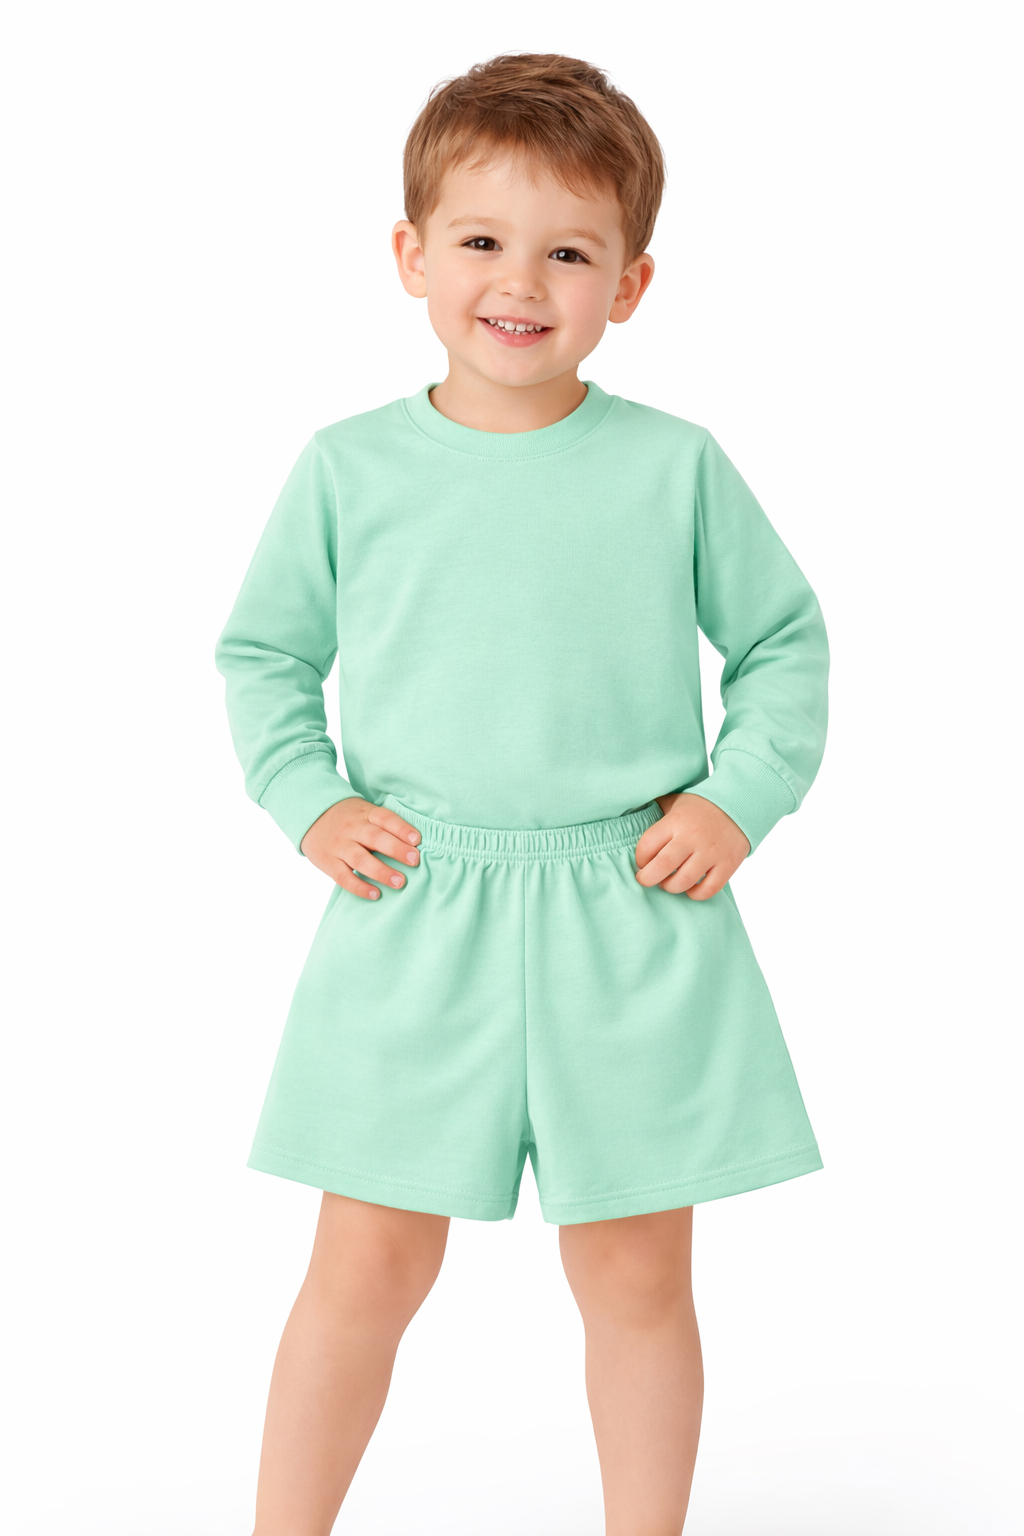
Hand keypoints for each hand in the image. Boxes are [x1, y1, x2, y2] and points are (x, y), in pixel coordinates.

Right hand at [300, 797, 421, 899]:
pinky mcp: (328, 862)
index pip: (385, 818)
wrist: (311, 815)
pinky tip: (375, 894)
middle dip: (396, 850)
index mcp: (365, 814)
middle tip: (414, 861)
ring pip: (360, 859)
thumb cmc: (349, 817)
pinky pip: (343, 877)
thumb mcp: (365, 811)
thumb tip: (415, 843)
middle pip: (375, 838)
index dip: (401, 828)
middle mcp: (352, 828)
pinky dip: (359, 887)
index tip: (417, 840)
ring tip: (400, 882)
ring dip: (381, 871)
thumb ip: (384, 824)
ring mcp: (339, 845)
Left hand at [634, 792, 749, 900]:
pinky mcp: (728, 865)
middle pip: (662, 867)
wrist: (739, 804)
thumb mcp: (674, 801)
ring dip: (670, 887)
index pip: (646, 847)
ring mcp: (711, 853)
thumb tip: (625, 814)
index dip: (639, 860)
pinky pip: (707, 890)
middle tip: (646, 880)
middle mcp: (692, 838)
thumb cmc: (700, 807)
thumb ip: (653, 809)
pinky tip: (690, 887)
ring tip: (669, 882)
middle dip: (648, 879)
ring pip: (683, 882)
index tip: (641, 863)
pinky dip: (695, 894)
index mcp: (675, 822)